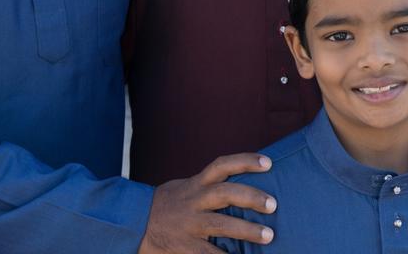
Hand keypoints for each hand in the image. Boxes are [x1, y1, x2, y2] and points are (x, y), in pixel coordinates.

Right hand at [138, 153, 276, 252]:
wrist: (134, 224)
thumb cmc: (168, 205)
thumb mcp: (186, 188)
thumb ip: (210, 185)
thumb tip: (245, 181)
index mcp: (196, 184)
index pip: (222, 165)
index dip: (245, 161)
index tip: (268, 163)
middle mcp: (194, 201)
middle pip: (225, 193)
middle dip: (251, 197)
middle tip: (273, 204)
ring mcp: (190, 224)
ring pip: (221, 224)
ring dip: (247, 231)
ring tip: (269, 236)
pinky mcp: (185, 246)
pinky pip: (209, 253)